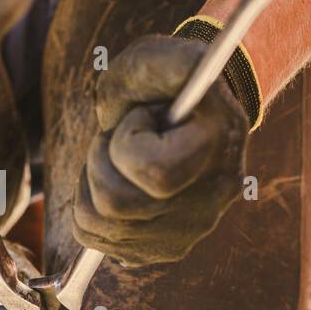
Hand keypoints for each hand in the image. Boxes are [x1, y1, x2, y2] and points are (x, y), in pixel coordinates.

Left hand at [73, 35, 248, 266]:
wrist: (189, 115)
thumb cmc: (169, 85)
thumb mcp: (162, 60)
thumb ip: (168, 63)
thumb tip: (185, 69)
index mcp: (218, 151)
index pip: (153, 174)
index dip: (128, 142)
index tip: (143, 118)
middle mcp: (211, 203)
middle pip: (115, 206)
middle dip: (100, 162)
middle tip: (121, 139)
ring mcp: (188, 233)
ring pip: (99, 227)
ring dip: (93, 184)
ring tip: (119, 160)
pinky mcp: (163, 249)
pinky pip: (98, 241)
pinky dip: (92, 209)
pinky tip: (119, 183)